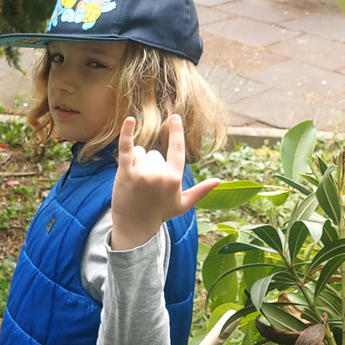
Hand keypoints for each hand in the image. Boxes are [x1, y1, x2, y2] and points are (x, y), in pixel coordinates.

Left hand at [109, 115, 219, 250]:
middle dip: (149, 165)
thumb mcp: (183, 204)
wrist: (135, 227)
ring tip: (135, 182)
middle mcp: (160, 174)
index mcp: (175, 178)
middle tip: (145, 185)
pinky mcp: (125, 173)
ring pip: (139, 152)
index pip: (177, 149)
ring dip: (136, 162)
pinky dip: (127, 133)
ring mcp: (142, 174)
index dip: (176, 132)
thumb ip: (201, 191)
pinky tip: (130, 120)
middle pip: (153, 153)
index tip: (174, 117)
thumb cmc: (159, 214)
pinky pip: (126, 148)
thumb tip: (219, 181)